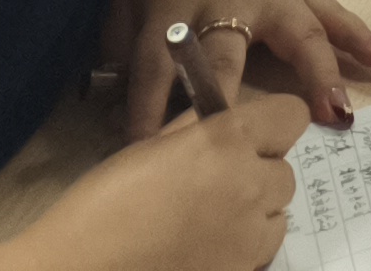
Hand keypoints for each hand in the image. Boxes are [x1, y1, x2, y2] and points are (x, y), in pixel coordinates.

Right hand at [0, 93, 310, 270]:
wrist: (78, 269)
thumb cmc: (101, 205)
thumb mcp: (149, 149)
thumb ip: (195, 131)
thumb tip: (218, 119)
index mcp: (226, 139)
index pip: (292, 115)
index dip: (272, 125)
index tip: (246, 138)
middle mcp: (250, 181)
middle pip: (284, 170)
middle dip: (257, 173)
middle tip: (214, 185)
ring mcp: (249, 232)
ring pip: (278, 212)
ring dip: (255, 212)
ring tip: (208, 221)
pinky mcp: (242, 268)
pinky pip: (262, 249)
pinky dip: (244, 247)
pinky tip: (205, 249)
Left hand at [106, 0, 370, 140]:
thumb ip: (121, 45)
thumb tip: (115, 101)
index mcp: (171, 6)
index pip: (153, 67)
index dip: (146, 109)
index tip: (145, 150)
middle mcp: (223, 2)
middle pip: (224, 54)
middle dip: (227, 97)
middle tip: (236, 140)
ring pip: (296, 35)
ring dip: (318, 73)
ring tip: (337, 111)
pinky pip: (330, 13)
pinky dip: (357, 34)